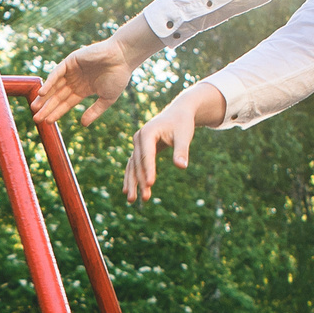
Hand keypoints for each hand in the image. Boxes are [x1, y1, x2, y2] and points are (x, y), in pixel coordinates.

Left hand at [33, 35, 141, 127]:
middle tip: (36, 118)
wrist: (123, 57)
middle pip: (58, 96)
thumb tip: (82, 124)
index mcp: (83, 89)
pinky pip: (57, 73)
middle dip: (47, 107)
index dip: (56, 112)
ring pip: (55, 86)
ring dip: (44, 96)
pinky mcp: (71, 61)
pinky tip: (42, 93)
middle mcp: (76, 80)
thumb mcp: (107, 98)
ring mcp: (72, 70)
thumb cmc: (118, 76)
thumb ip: (94, 111)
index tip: (47, 122)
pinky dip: (49, 82)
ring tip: (35, 107)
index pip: (66, 103)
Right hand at [124, 82, 226, 201]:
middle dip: (141, 181)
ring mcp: (138, 144)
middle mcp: (138, 138)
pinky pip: (134, 165)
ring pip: (132, 166)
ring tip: (131, 200)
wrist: (178, 113)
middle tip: (145, 199)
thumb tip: (181, 167)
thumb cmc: (182, 123)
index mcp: (148, 132)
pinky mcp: (140, 149)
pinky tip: (129, 190)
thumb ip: (181, 151)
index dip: (149, 170)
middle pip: (138, 163)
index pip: (147, 155)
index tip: (150, 185)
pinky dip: (132, 178)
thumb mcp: (184, 135)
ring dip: (133, 183)